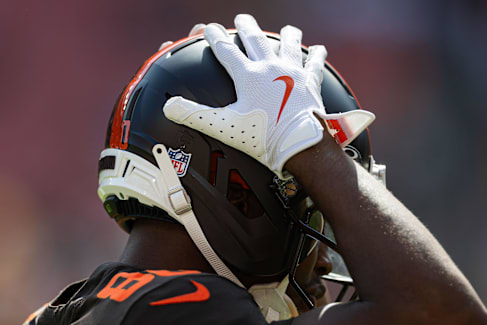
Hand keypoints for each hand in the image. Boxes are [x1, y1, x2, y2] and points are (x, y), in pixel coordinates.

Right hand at [163, 14, 327, 177]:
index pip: (226, 50)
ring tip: (286, 29)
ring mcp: (293, 73)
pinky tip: (317, 48)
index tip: (209, 28)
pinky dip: (315, 54)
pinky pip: (314, 63)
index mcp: (247, 76)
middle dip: (246, 27)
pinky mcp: (311, 83)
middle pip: (256, 40)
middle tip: (242, 19)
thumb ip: (194, 115)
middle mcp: (270, 68)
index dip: (215, 37)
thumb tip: (169, 107)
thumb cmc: (263, 137)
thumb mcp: (223, 126)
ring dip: (286, 34)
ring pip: (289, 44)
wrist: (300, 144)